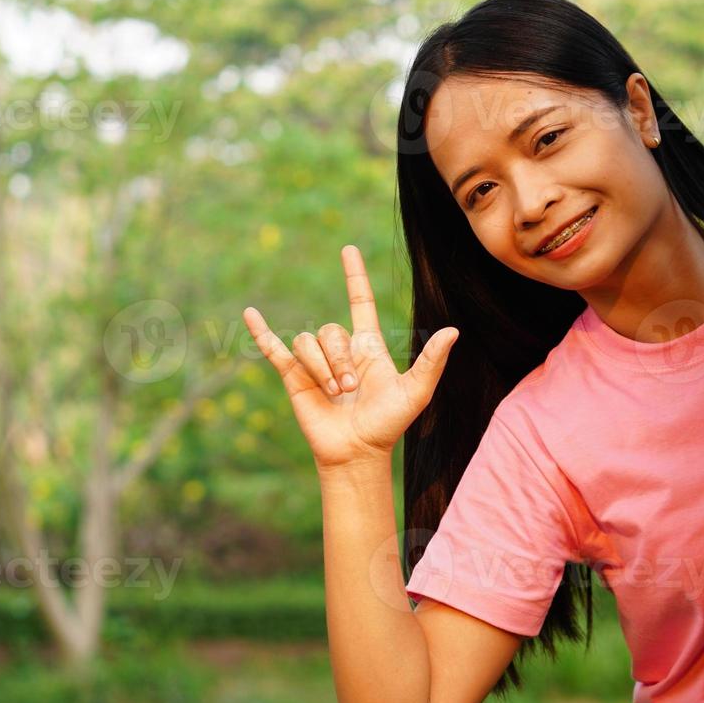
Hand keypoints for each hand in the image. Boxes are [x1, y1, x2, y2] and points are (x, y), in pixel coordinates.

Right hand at [243, 244, 458, 470]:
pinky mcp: (294, 378)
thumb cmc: (389, 424)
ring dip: (320, 367)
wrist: (358, 452)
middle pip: (330, 331)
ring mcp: (315, 364)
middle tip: (349, 389)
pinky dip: (260, 332)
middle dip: (338, 359)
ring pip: (307, 342)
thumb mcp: (416, 392)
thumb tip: (453, 331)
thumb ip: (431, 361)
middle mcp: (341, 350)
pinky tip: (250, 314)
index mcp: (368, 347)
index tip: (348, 250)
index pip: (360, 301)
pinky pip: (274, 349)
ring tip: (333, 393)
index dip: (355, 276)